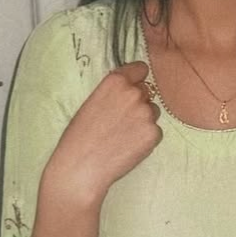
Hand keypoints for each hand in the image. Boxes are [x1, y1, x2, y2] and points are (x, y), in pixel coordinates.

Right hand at [39, 61, 161, 205]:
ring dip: (143, 121)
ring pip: (153, 112)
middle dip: (138, 103)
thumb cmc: (79, 137)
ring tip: (122, 136)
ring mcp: (146, 113)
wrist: (81, 168)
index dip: (136, 79)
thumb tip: (130, 88)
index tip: (133, 87)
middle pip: (147, 91)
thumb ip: (114, 92)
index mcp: (115, 81)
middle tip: (121, 120)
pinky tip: (128, 147)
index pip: (141, 68)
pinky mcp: (154, 133)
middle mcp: (134, 93)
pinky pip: (155, 131)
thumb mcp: (92, 102)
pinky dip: (146, 139)